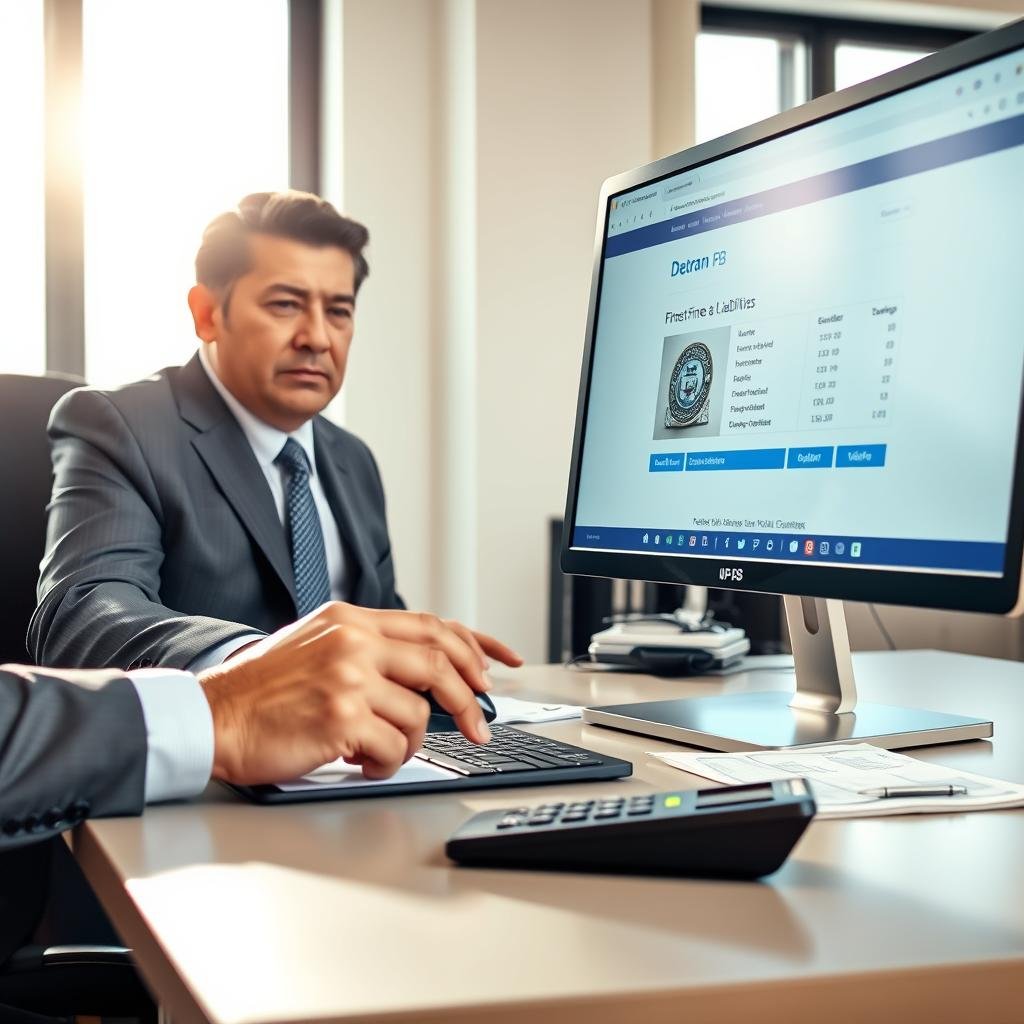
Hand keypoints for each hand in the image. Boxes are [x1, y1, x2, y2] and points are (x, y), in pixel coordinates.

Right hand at [199, 605, 519, 785]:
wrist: (211, 718)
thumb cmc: (261, 691)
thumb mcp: (317, 646)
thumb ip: (369, 649)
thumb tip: (427, 674)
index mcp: (352, 620)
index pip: (432, 625)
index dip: (477, 645)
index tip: (502, 663)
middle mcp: (354, 641)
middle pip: (440, 662)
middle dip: (469, 698)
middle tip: (478, 726)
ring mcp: (348, 677)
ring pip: (419, 713)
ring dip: (411, 742)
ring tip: (380, 749)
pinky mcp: (341, 717)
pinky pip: (394, 746)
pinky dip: (386, 762)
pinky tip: (361, 761)